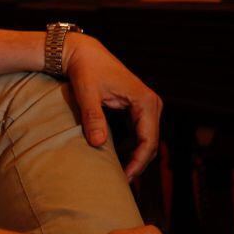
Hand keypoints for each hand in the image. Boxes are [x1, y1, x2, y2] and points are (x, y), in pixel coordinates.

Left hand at [62, 34, 161, 180]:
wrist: (82, 52)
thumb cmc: (84, 70)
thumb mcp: (87, 93)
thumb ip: (93, 117)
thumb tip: (98, 144)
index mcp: (146, 101)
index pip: (148, 140)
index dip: (138, 162)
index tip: (125, 178)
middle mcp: (152, 103)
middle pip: (151, 142)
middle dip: (138, 163)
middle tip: (122, 182)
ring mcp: (147, 105)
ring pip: (147, 139)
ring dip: (136, 156)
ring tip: (121, 174)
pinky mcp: (139, 106)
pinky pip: (140, 132)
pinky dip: (131, 146)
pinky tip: (118, 158)